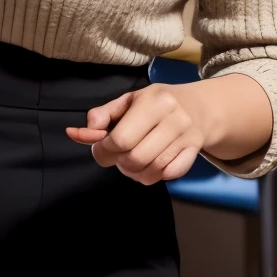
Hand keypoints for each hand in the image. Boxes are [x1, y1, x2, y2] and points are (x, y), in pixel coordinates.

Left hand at [67, 83, 208, 184]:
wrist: (200, 106)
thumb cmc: (157, 103)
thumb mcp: (129, 100)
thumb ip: (102, 115)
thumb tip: (76, 133)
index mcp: (153, 101)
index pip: (121, 139)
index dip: (104, 149)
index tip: (101, 147)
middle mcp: (173, 119)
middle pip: (135, 158)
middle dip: (118, 162)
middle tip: (116, 156)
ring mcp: (186, 137)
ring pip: (151, 171)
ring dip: (134, 172)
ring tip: (131, 161)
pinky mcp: (194, 152)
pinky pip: (169, 175)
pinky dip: (154, 176)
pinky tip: (150, 165)